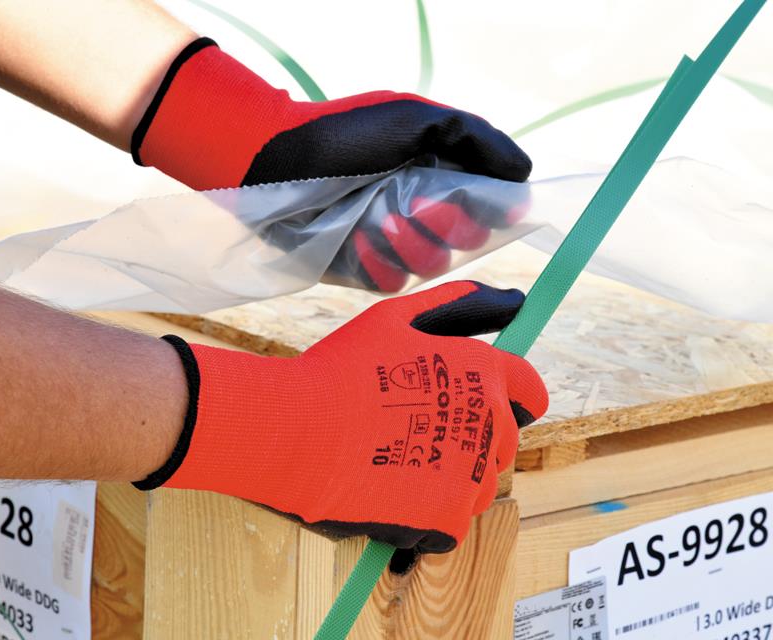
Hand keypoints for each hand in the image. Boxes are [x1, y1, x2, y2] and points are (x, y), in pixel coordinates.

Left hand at [132, 38, 531, 290]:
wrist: (273, 162)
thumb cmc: (344, 133)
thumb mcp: (415, 118)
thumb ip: (475, 137)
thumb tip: (525, 175)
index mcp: (442, 174)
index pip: (490, 206)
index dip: (490, 209)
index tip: (479, 202)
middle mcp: (424, 211)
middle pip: (469, 241)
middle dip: (447, 224)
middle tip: (416, 202)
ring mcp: (395, 243)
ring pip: (432, 265)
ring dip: (410, 243)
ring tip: (377, 217)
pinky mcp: (366, 269)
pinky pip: (393, 283)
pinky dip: (378, 263)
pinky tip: (357, 240)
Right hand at [136, 281, 547, 552]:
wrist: (294, 431)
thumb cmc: (339, 368)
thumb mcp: (394, 318)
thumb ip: (456, 304)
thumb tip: (515, 300)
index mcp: (482, 373)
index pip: (531, 392)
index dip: (510, 397)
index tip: (477, 403)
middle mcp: (488, 424)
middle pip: (504, 441)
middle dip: (472, 437)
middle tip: (415, 431)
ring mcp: (469, 476)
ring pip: (478, 486)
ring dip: (450, 479)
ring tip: (396, 463)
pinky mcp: (445, 520)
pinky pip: (451, 524)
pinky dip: (426, 517)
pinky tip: (390, 494)